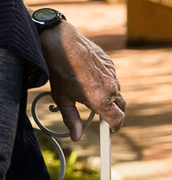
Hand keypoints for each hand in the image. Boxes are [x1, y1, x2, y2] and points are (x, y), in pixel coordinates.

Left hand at [39, 21, 126, 139]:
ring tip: (94, 96)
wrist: (59, 42)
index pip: (117, 119)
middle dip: (115, 113)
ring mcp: (112, 74)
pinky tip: (91, 79)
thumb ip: (71, 119)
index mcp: (100, 99)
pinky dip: (106, 82)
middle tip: (103, 117)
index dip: (114, 127)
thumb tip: (76, 137)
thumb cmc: (58, 70)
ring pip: (117, 91)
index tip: (109, 131)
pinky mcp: (110, 63)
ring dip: (110, 97)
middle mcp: (111, 87)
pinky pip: (112, 78)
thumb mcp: (61, 98)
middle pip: (122, 107)